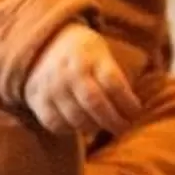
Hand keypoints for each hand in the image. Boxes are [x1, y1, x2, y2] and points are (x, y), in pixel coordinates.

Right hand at [24, 24, 141, 139]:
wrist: (43, 44)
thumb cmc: (84, 53)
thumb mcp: (102, 53)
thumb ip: (114, 75)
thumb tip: (135, 107)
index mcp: (91, 58)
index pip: (113, 83)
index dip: (128, 102)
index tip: (137, 112)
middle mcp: (69, 72)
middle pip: (94, 103)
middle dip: (113, 121)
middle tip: (123, 128)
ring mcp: (51, 87)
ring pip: (75, 117)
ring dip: (94, 127)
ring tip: (104, 127)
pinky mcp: (37, 100)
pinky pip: (55, 123)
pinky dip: (71, 130)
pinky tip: (81, 127)